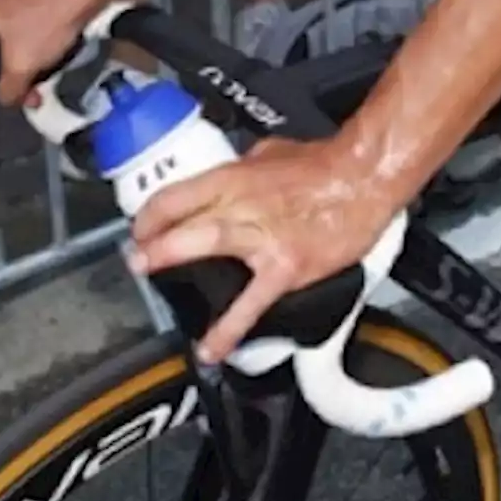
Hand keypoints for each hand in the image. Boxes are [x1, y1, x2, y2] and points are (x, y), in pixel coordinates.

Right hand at [0, 0, 88, 122]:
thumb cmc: (46, 21)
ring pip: (0, 59)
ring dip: (16, 81)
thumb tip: (4, 100)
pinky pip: (18, 50)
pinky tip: (39, 83)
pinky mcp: (25, 17)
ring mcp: (4, 14)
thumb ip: (7, 91)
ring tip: (30, 97)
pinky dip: (26, 67)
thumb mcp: (21, 66)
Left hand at [129, 136, 396, 363]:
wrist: (365, 179)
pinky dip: (228, 329)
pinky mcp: (284, 268)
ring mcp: (261, 238)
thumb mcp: (270, 152)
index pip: (175, 195)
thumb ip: (241, 170)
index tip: (142, 227)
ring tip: (149, 277)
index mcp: (233, 177)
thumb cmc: (325, 165)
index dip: (149, 213)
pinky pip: (250, 303)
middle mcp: (240, 205)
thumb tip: (226, 180)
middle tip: (135, 256)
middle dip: (149, 240)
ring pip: (203, 247)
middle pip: (179, 220)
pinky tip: (211, 348)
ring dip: (169, 261)